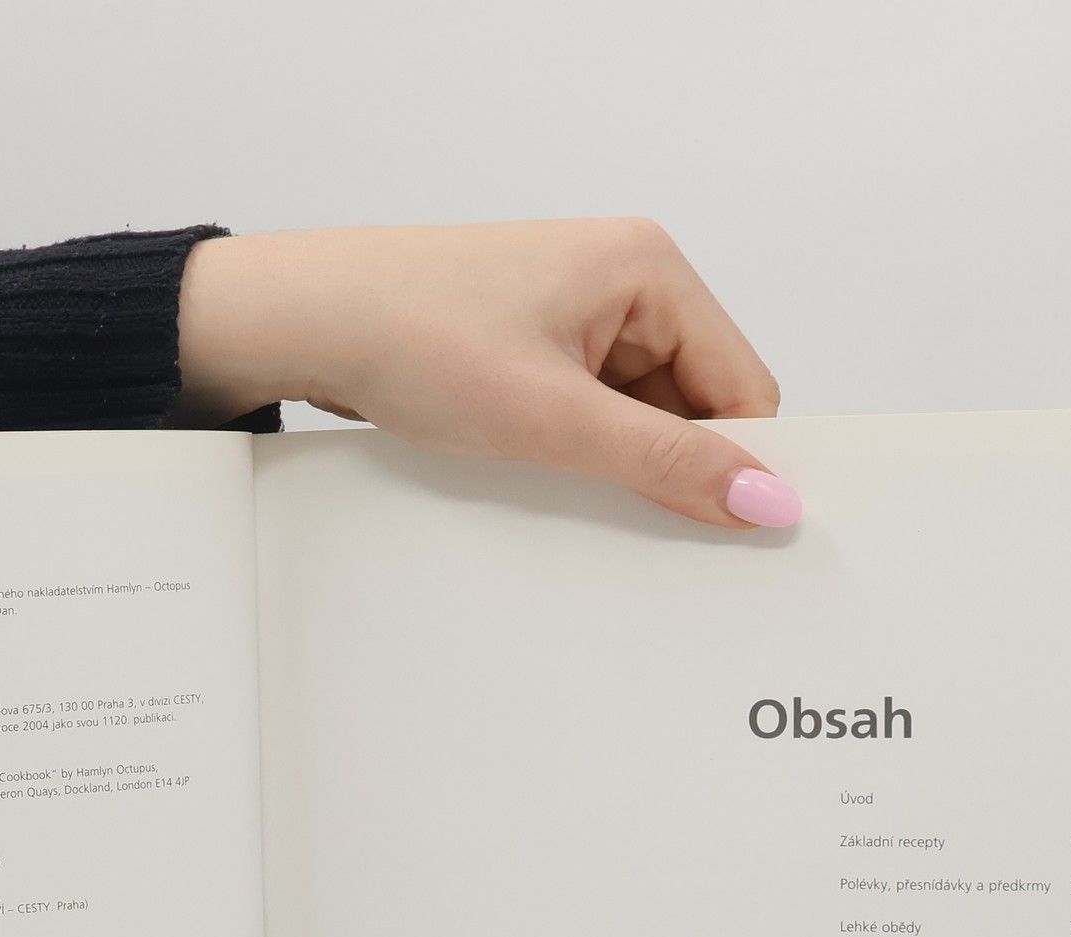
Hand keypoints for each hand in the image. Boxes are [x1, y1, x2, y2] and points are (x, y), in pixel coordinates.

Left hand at [175, 219, 797, 528]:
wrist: (305, 320)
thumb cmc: (413, 336)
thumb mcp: (553, 418)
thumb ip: (665, 463)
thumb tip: (765, 501)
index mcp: (650, 268)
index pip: (743, 384)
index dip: (738, 462)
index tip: (727, 534)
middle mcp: (624, 280)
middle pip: (694, 403)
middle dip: (668, 465)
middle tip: (629, 521)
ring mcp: (577, 315)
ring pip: (638, 417)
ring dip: (614, 464)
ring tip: (556, 480)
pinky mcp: (535, 348)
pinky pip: (588, 415)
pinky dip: (575, 454)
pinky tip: (538, 474)